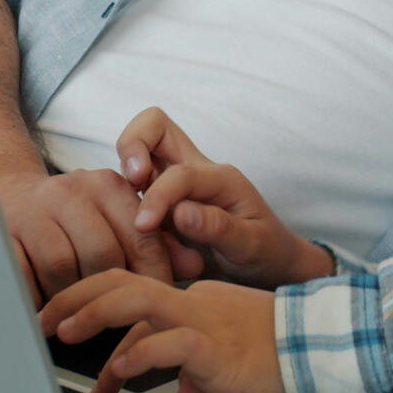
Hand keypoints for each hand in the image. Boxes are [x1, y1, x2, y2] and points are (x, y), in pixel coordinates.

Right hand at [0, 162, 188, 303]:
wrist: (14, 196)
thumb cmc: (78, 215)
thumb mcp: (121, 217)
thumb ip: (160, 241)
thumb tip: (195, 264)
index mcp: (108, 186)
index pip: (141, 234)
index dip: (153, 272)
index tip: (157, 299)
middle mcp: (72, 191)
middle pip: (102, 254)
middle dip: (110, 289)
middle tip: (115, 311)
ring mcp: (34, 211)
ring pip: (62, 268)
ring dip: (72, 296)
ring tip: (78, 307)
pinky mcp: (3, 232)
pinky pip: (24, 275)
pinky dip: (36, 295)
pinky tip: (46, 302)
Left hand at [42, 271, 285, 392]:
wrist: (318, 348)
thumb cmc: (277, 354)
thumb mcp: (225, 362)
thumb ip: (197, 373)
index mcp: (194, 300)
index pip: (132, 294)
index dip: (92, 309)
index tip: (65, 331)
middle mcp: (192, 301)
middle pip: (122, 281)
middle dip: (76, 297)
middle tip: (44, 320)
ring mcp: (202, 318)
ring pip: (136, 298)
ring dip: (92, 313)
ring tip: (63, 332)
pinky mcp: (213, 345)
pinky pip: (167, 344)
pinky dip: (137, 355)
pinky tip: (119, 371)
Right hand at [117, 108, 332, 287]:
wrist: (269, 265)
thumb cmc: (265, 251)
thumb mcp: (252, 245)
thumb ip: (218, 228)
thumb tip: (181, 213)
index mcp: (220, 178)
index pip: (179, 173)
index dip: (157, 196)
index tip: (144, 226)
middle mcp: (196, 171)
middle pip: (154, 126)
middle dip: (132, 144)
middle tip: (130, 182)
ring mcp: (176, 184)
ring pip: (139, 152)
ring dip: (123, 176)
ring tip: (126, 215)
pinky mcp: (162, 202)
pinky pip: (132, 188)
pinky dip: (123, 203)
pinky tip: (133, 237)